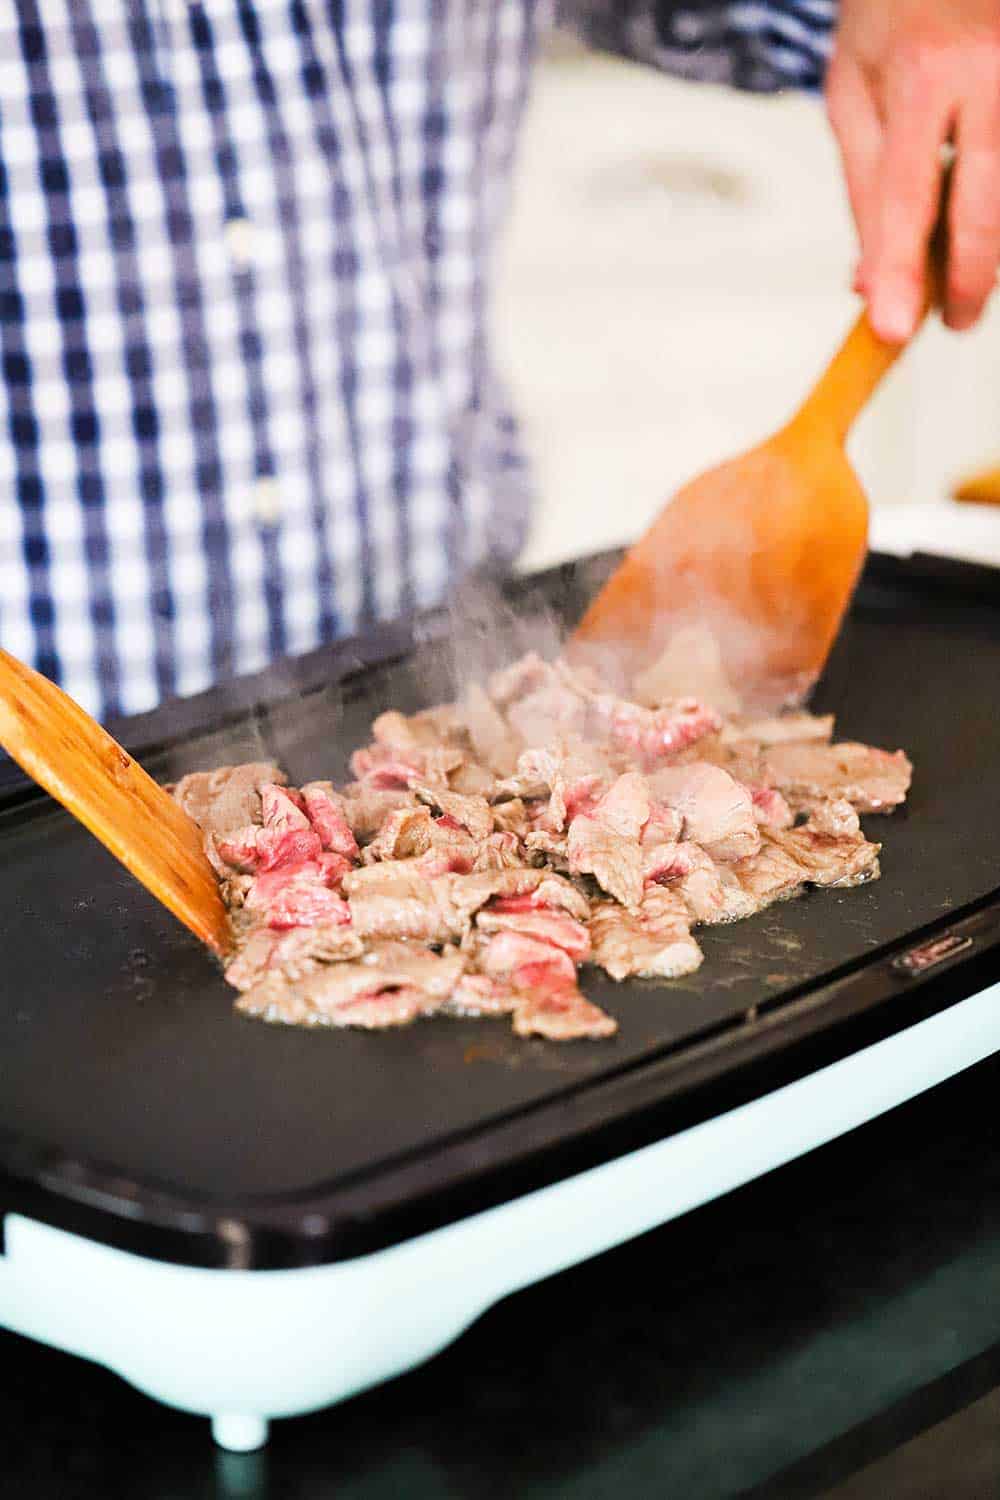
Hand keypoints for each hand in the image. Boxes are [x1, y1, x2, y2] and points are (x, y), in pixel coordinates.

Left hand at [826, 0, 999, 340]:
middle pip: (986, 206)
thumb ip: (865, 192)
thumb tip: (872, 281)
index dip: (901, 268)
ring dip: (988, 246)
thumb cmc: (894, 17)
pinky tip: (978, 222)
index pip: (909, 194)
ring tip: (962, 274)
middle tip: (952, 320)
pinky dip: (995, 209)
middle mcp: (992, 70)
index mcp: (924, 73)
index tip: (894, 328)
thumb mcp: (853, 96)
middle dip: (968, 279)